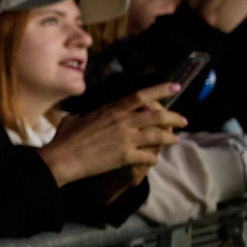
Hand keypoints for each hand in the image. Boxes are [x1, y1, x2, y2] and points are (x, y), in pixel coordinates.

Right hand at [38, 86, 182, 183]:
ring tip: (176, 140)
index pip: (141, 96)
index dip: (160, 90)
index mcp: (111, 110)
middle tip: (184, 121)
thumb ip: (84, 117)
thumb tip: (78, 117)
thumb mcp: (73, 120)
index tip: (175, 87)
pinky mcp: (126, 156)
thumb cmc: (64, 139)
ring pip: (158, 135)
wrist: (62, 158)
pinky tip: (154, 160)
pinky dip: (154, 158)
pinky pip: (149, 156)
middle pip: (157, 116)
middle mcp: (122, 121)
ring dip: (170, 138)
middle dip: (175, 118)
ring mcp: (125, 138)